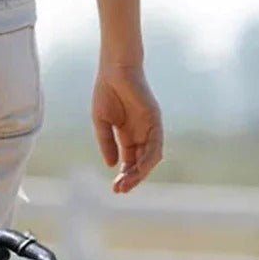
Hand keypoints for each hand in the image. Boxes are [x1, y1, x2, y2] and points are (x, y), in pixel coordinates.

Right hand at [92, 64, 162, 193]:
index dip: (124, 177)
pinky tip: (138, 169)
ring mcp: (150, 128)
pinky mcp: (155, 121)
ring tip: (128, 183)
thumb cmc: (107, 91)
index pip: (130, 162)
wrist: (115, 68)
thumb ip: (107, 143)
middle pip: (141, 163)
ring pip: (150, 158)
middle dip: (131, 178)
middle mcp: (142, 135)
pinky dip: (148, 158)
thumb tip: (112, 165)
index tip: (115, 189)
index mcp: (129, 136)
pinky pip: (155, 145)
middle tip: (120, 190)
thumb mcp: (103, 123)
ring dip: (140, 173)